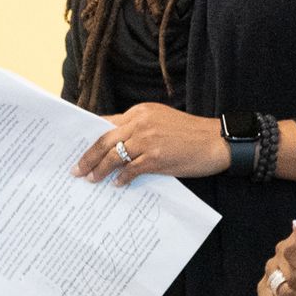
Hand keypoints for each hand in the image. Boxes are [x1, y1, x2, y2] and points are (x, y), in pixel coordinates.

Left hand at [72, 103, 228, 185]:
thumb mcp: (163, 121)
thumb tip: (116, 146)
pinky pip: (130, 170)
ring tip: (92, 179)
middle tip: (77, 170)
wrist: (218, 141)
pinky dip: (121, 178)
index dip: (90, 138)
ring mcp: (148, 140)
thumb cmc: (192, 134)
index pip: (106, 123)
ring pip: (113, 156)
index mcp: (141, 111)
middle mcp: (141, 123)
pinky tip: (117, 184)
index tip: (79, 149)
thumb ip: (140, 128)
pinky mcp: (156, 158)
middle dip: (87, 157)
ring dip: (99, 170)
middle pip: (104, 140)